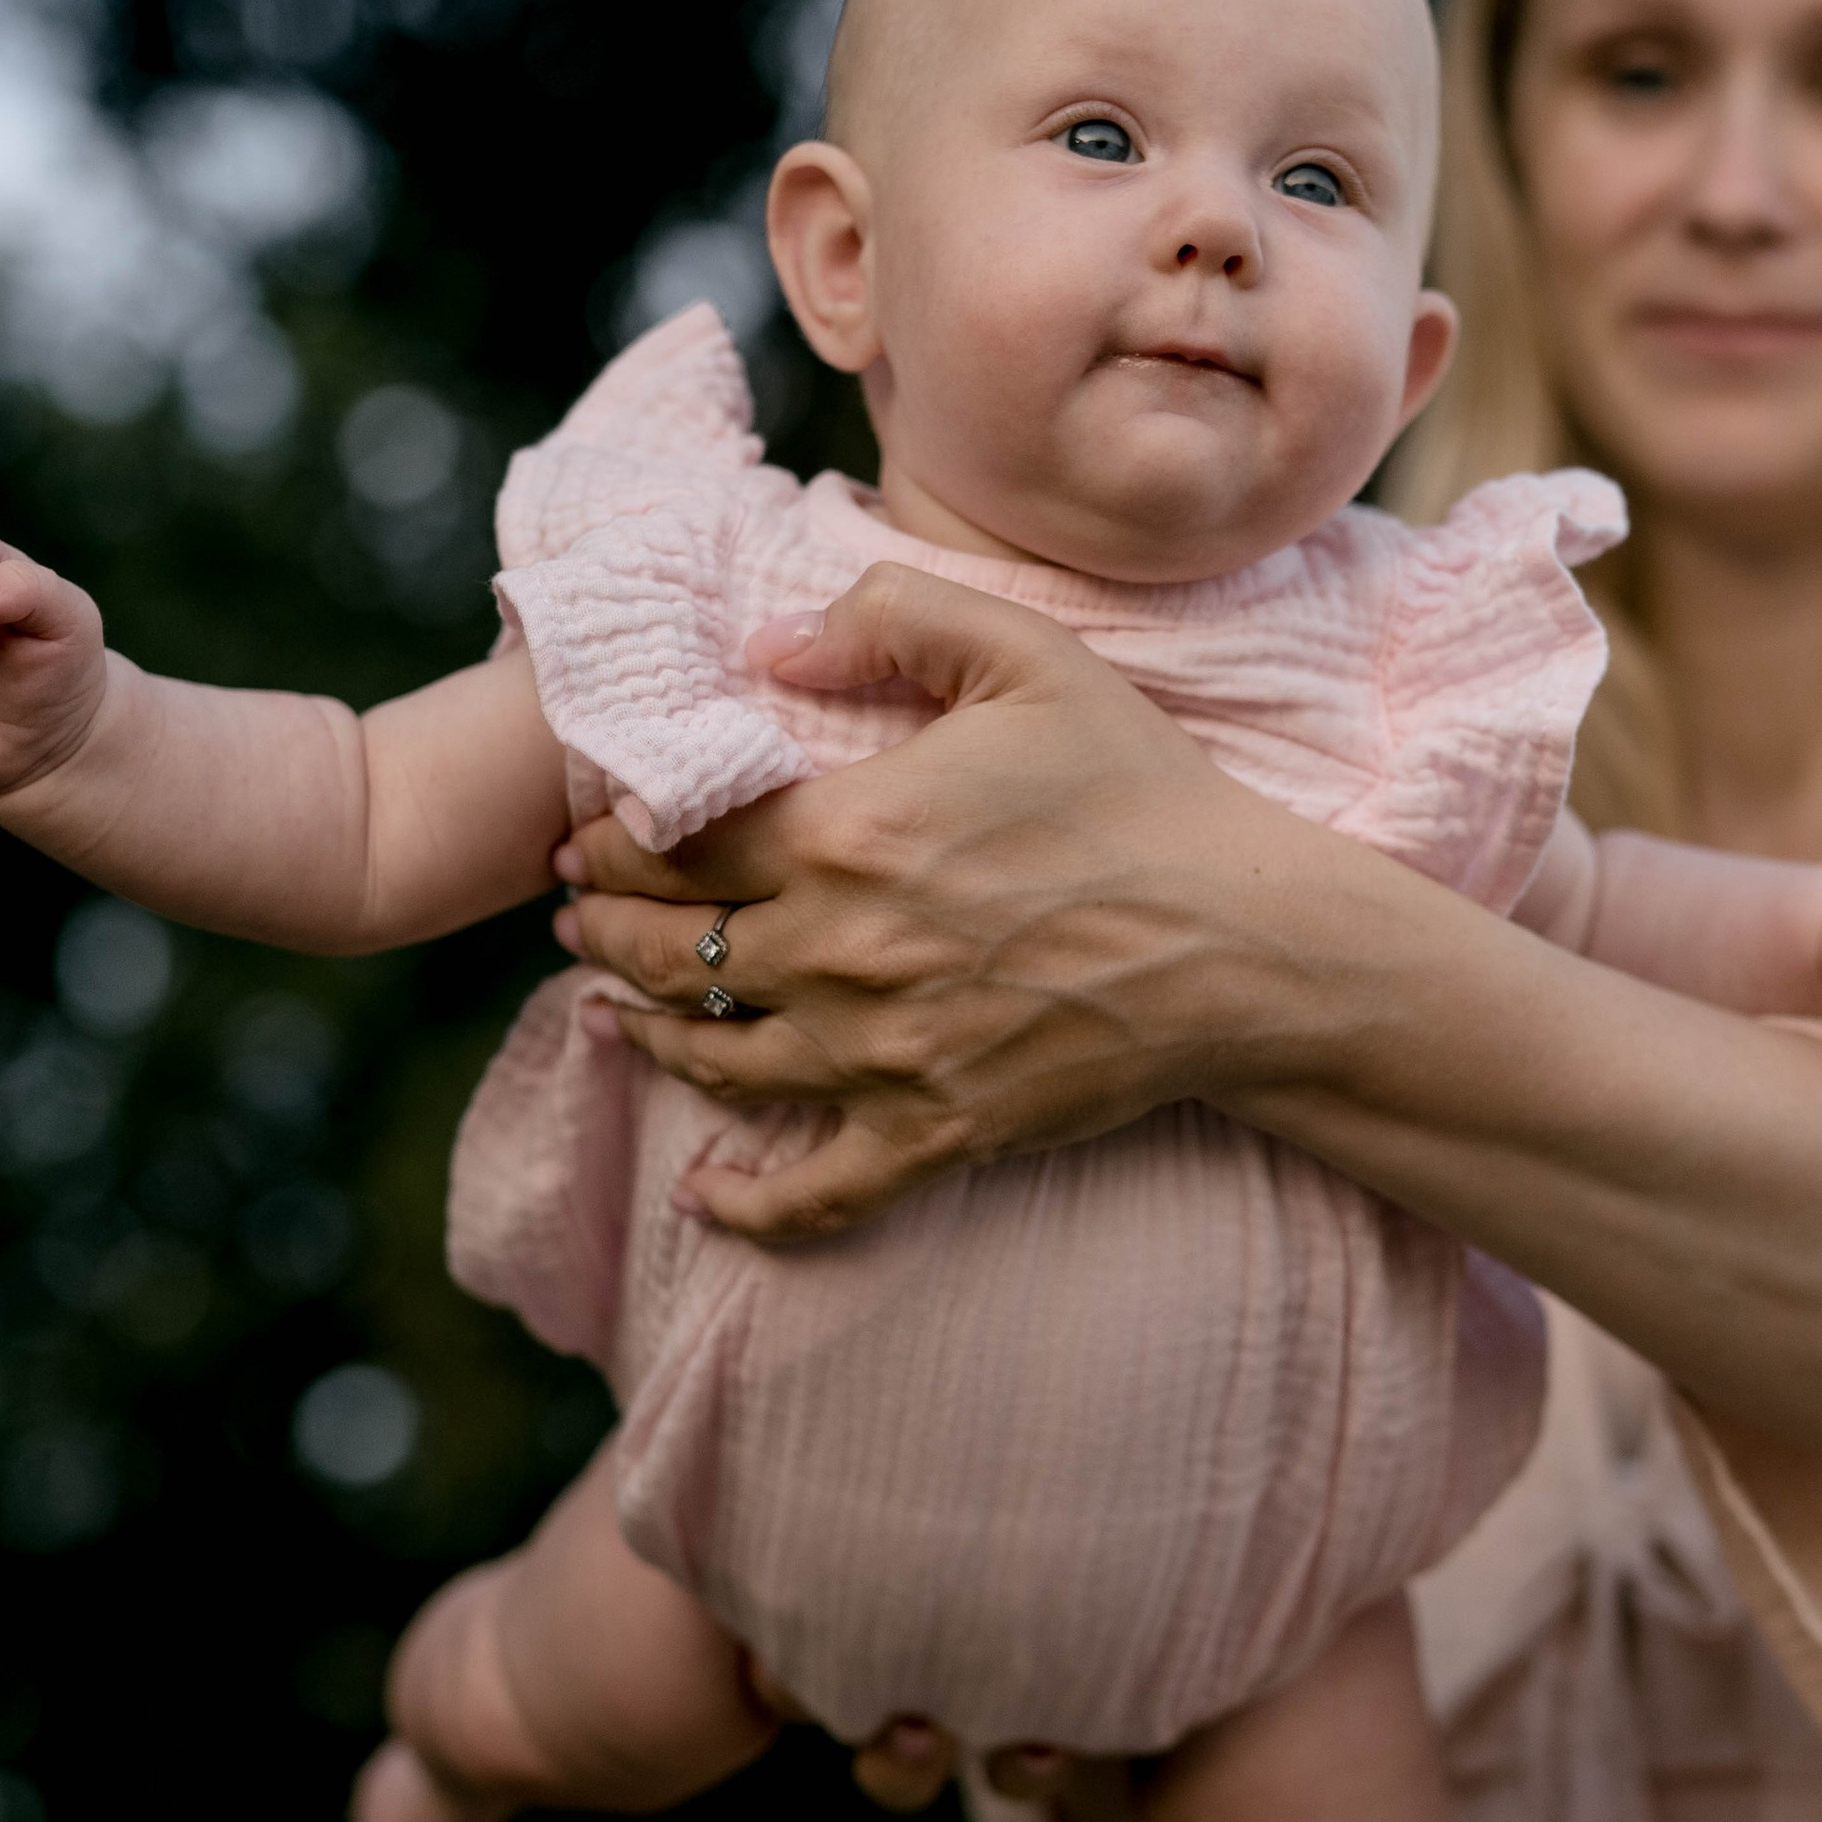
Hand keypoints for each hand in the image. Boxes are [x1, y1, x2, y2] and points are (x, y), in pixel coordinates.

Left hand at [551, 561, 1318, 1240]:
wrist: (1245, 941)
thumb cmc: (1140, 792)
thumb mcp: (1028, 656)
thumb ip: (888, 618)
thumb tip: (764, 646)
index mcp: (849, 831)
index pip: (674, 843)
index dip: (610, 842)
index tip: (587, 840)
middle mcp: (841, 950)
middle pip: (667, 954)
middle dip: (603, 934)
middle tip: (577, 922)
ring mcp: (882, 1054)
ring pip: (714, 1062)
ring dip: (645, 1040)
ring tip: (614, 1018)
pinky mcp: (933, 1132)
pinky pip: (811, 1190)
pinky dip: (746, 1203)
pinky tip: (708, 1194)